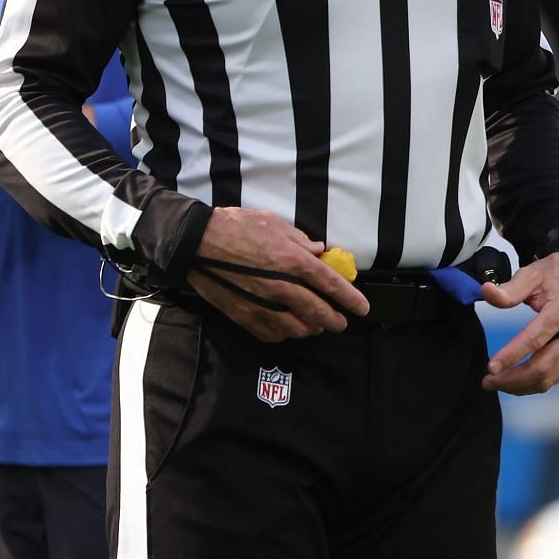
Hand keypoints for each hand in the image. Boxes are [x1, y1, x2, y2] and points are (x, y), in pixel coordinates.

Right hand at [185, 207, 369, 342]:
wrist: (196, 243)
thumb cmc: (237, 227)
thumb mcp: (276, 224)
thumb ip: (301, 240)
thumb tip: (319, 251)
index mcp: (293, 261)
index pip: (332, 285)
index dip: (351, 299)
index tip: (362, 308)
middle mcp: (282, 286)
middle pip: (318, 312)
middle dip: (335, 321)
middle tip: (341, 323)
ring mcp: (261, 304)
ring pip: (296, 328)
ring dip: (311, 329)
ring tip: (316, 327)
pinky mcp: (243, 315)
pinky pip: (270, 333)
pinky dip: (284, 334)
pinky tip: (288, 330)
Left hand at [481, 252, 558, 394]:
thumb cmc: (556, 275)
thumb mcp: (532, 274)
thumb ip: (509, 289)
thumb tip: (485, 291)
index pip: (535, 340)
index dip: (511, 355)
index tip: (490, 367)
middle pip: (542, 367)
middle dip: (511, 379)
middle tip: (487, 380)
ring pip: (547, 378)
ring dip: (519, 386)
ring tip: (495, 383)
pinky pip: (553, 378)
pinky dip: (531, 385)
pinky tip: (514, 382)